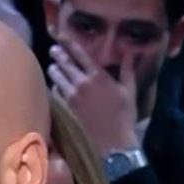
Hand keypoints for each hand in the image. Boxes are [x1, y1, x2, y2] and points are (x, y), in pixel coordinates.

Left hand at [47, 37, 139, 154]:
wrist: (112, 144)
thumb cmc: (124, 118)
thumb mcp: (129, 91)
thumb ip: (127, 70)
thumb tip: (130, 53)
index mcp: (98, 76)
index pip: (80, 54)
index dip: (70, 43)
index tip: (62, 37)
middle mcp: (81, 83)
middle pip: (64, 63)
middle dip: (58, 54)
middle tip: (54, 50)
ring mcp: (70, 97)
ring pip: (56, 77)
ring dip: (54, 71)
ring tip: (53, 68)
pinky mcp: (64, 110)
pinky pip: (54, 94)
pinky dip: (54, 88)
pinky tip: (55, 88)